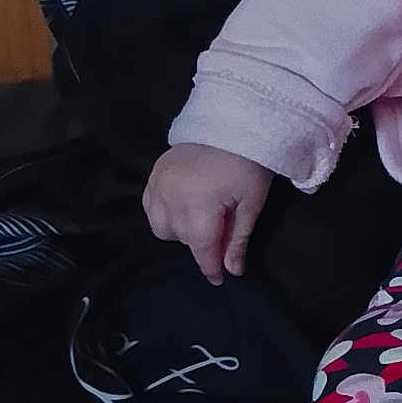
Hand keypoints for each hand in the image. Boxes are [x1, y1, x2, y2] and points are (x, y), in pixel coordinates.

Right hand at [143, 143, 273, 285]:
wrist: (231, 122)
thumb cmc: (248, 163)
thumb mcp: (252, 202)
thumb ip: (238, 239)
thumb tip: (232, 271)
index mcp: (199, 204)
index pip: (201, 248)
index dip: (211, 267)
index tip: (219, 280)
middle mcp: (171, 197)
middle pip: (182, 239)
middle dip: (202, 243)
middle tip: (223, 230)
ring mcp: (158, 184)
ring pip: (161, 227)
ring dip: (180, 230)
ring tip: (203, 217)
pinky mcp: (153, 174)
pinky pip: (150, 207)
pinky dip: (164, 213)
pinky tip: (182, 206)